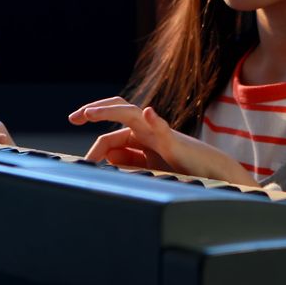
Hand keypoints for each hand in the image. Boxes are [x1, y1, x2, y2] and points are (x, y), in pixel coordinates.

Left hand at [68, 97, 257, 185]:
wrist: (211, 174)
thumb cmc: (180, 170)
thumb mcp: (147, 167)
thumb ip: (129, 161)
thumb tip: (107, 157)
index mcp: (139, 137)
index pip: (109, 137)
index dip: (94, 150)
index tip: (84, 164)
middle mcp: (146, 129)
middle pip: (116, 111)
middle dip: (94, 111)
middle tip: (74, 118)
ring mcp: (158, 132)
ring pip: (131, 113)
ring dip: (109, 110)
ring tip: (90, 113)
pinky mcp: (172, 140)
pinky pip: (163, 127)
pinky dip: (155, 121)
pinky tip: (150, 114)